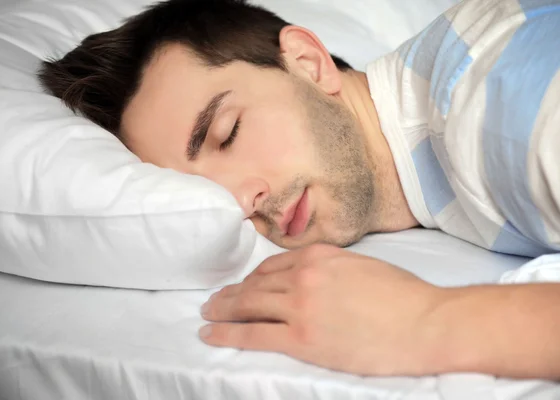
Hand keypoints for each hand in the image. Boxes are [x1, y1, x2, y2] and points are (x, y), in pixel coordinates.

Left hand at [199, 244, 444, 375]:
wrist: (426, 322)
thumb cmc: (404, 295)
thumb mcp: (362, 266)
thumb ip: (329, 268)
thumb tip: (311, 278)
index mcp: (319, 255)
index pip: (273, 265)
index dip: (253, 278)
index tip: (244, 286)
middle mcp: (303, 275)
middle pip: (255, 284)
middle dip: (231, 293)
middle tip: (214, 300)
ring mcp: (300, 306)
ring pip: (248, 305)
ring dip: (223, 310)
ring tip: (207, 314)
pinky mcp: (301, 339)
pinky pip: (253, 334)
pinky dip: (227, 334)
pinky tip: (211, 334)